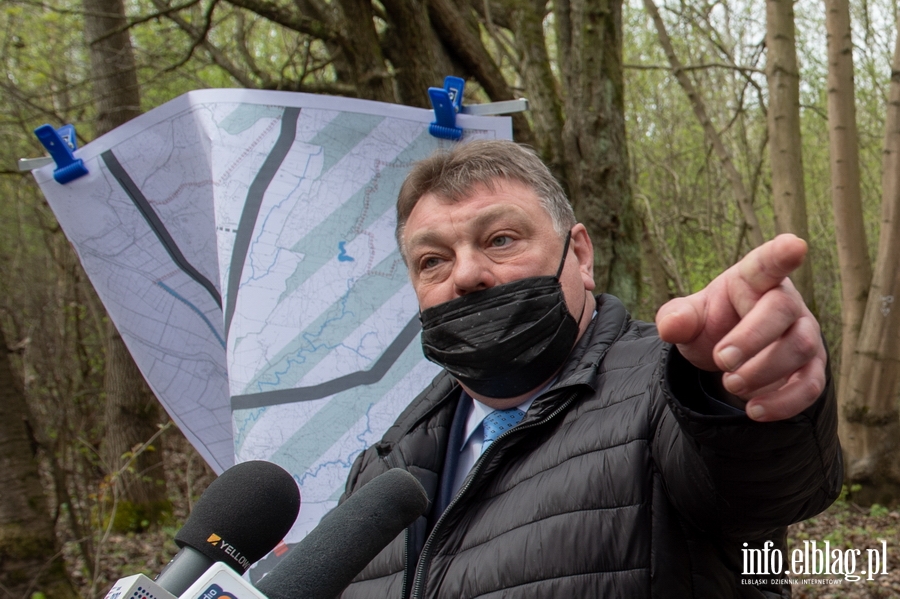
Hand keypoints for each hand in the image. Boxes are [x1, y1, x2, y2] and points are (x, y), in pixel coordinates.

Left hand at [655, 234, 825, 421]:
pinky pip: (810, 385)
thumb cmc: (712, 325)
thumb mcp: (687, 318)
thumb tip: (670, 327)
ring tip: (730, 384)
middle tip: (721, 361)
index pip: (768, 262)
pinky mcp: (811, 368)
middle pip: (782, 311)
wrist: (726, 359)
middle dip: (752, 338)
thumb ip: (677, 318)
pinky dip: (784, 401)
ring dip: (763, 371)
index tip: (793, 245)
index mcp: (753, 279)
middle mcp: (785, 302)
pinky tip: (754, 410)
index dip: (781, 254)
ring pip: (798, 348)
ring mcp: (803, 334)